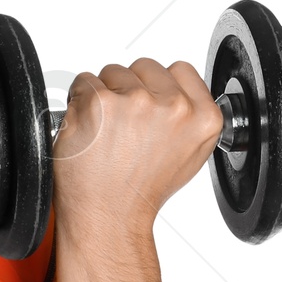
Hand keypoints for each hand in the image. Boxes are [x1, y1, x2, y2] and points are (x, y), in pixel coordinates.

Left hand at [55, 59, 224, 237]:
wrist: (109, 215)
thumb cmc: (140, 191)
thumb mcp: (189, 155)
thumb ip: (189, 116)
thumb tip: (177, 91)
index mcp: (202, 117)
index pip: (179, 70)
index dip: (157, 86)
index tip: (148, 107)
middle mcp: (173, 106)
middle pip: (144, 67)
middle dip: (129, 89)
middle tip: (122, 127)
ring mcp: (136, 102)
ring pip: (112, 72)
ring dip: (103, 95)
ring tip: (105, 132)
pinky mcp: (100, 102)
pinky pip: (83, 82)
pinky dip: (79, 101)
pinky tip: (88, 130)